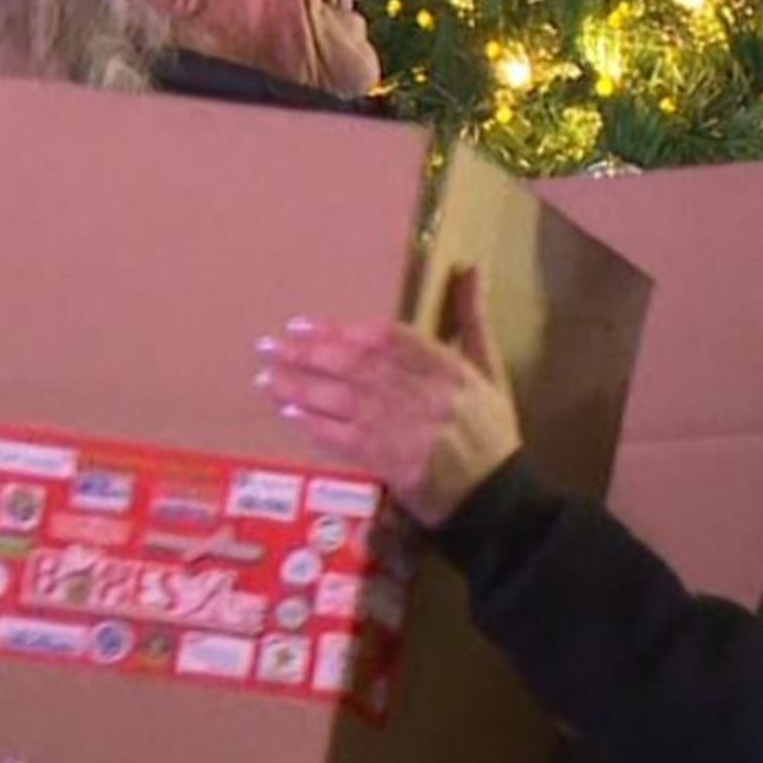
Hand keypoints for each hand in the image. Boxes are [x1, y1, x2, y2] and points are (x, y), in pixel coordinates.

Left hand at [257, 269, 523, 524]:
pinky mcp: (391, 462)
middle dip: (307, 354)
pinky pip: (344, 439)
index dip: (341, 329)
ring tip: (266, 377)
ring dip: (300, 388)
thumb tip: (469, 266)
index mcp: (448, 366)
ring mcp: (405, 429)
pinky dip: (315, 425)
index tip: (302, 324)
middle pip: (356, 365)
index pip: (387, 338)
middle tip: (269, 346)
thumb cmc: (490, 429)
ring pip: (343, 400)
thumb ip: (471, 318)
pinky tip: (289, 413)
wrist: (497, 495)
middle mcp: (424, 393)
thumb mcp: (489, 368)